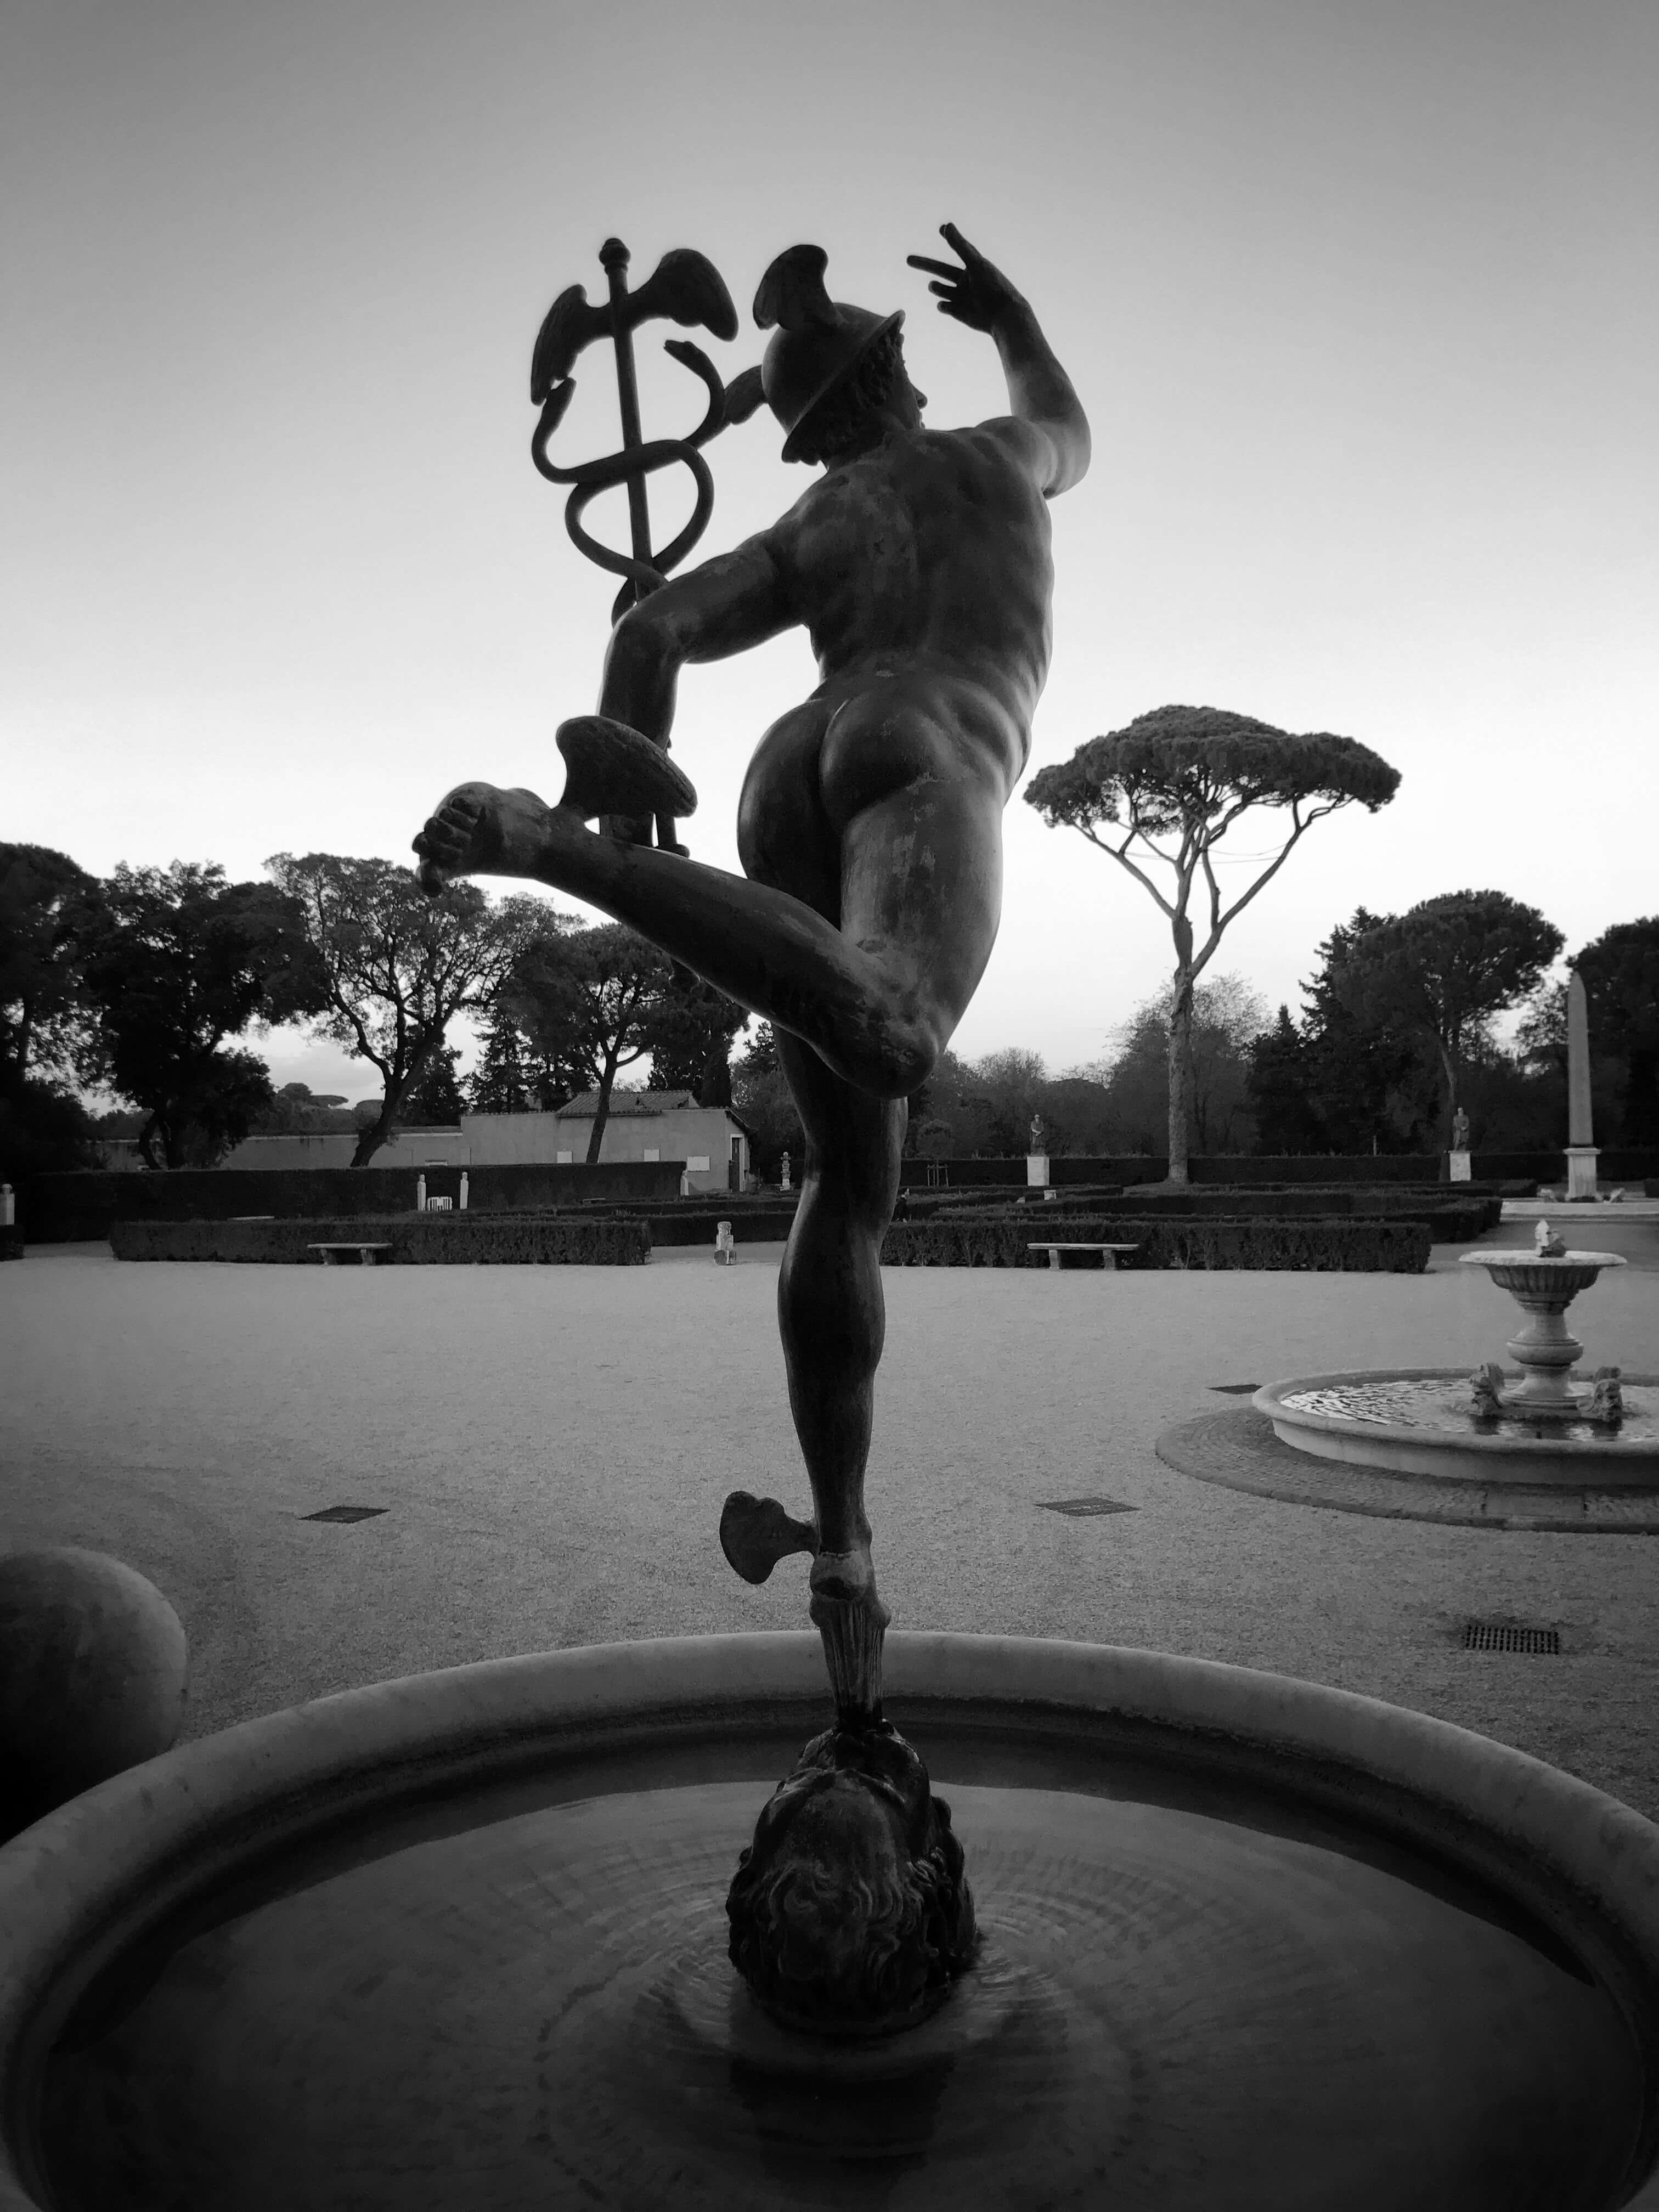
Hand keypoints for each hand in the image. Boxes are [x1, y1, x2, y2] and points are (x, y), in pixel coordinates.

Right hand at [906, 222, 1022, 334]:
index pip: (956, 250)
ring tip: (933, 285)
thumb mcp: (975, 263)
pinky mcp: (959, 313)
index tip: (942, 229)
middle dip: (924, 264)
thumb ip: (960, 246)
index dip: (949, 239)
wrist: (1003, 315)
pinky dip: (943, 305)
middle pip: (940, 270)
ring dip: (936, 287)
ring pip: (941, 290)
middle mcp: (965, 281)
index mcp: (972, 267)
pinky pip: (944, 307)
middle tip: (908, 259)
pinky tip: (945, 305)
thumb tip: (947, 226)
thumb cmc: (993, 286)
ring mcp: (961, 297)